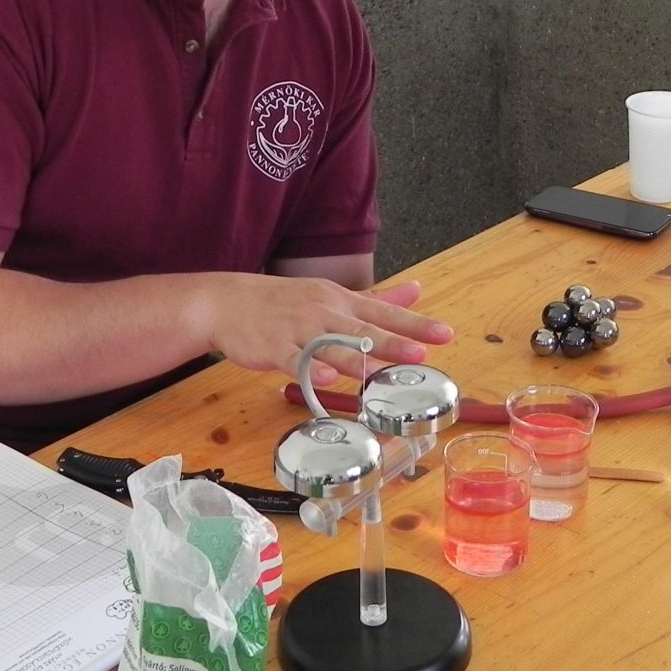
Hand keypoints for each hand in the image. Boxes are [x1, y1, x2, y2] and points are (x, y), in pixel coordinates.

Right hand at [197, 275, 453, 386]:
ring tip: (383, 372)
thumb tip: (417, 291)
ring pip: (331, 346)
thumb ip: (377, 297)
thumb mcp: (332, 295)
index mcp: (340, 300)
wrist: (226, 301)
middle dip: (392, 342)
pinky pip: (295, 361)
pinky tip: (329, 380)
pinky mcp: (273, 348)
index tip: (444, 334)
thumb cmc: (284, 302)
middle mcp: (322, 312)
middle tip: (421, 354)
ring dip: (358, 360)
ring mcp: (297, 330)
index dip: (414, 324)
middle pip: (362, 330)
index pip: (383, 311)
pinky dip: (313, 370)